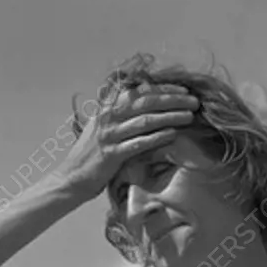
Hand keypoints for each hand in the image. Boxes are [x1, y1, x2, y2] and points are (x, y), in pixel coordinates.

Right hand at [59, 83, 199, 200]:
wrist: (72, 177)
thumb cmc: (92, 154)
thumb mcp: (103, 128)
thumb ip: (120, 115)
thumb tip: (143, 104)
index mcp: (108, 108)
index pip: (139, 91)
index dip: (163, 89)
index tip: (184, 91)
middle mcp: (109, 117)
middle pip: (146, 102)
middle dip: (172, 100)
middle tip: (194, 102)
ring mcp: (110, 135)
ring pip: (145, 121)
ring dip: (170, 117)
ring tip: (190, 117)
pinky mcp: (112, 154)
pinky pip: (139, 143)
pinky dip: (157, 138)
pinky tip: (172, 135)